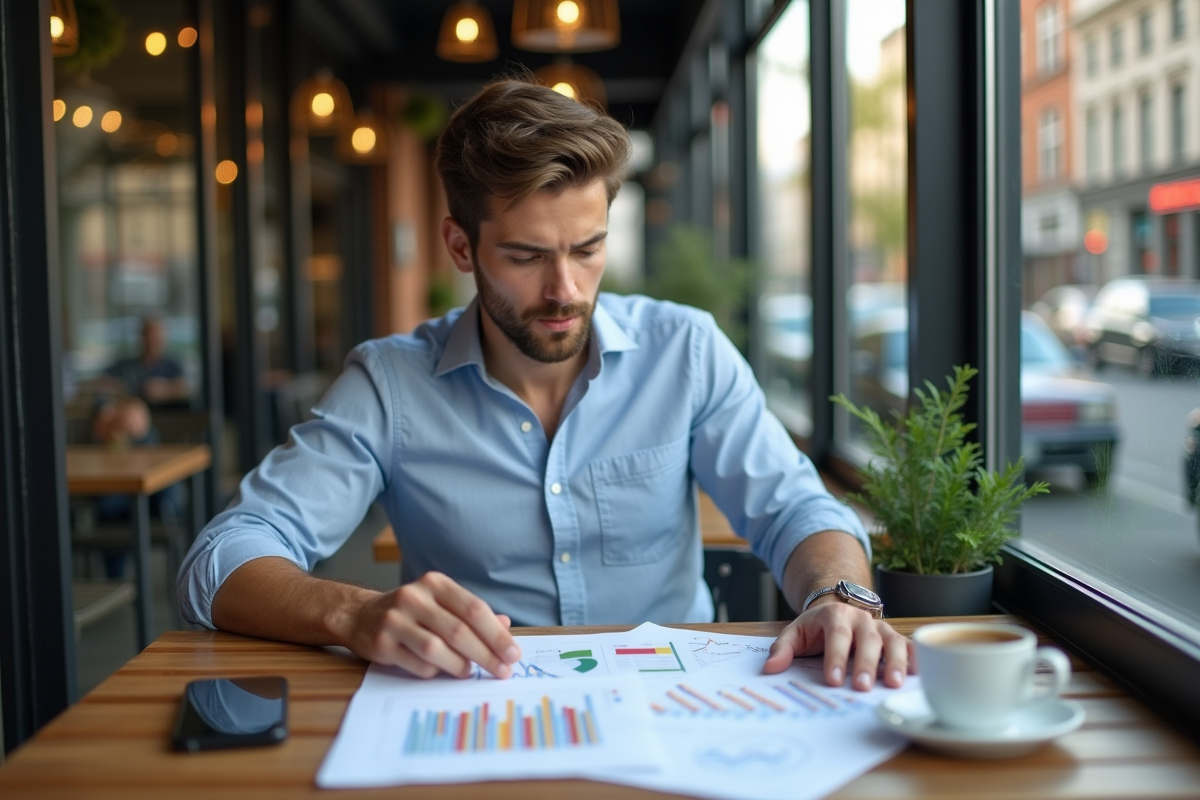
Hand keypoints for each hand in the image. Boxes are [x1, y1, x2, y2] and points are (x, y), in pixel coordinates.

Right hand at [343, 571, 521, 679]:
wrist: (359, 615)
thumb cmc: (412, 611)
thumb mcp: (441, 603)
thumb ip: (471, 614)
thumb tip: (505, 626)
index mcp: (435, 584)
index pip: (474, 609)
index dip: (497, 634)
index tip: (513, 654)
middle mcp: (414, 597)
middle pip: (459, 631)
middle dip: (486, 655)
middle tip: (502, 671)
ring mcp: (395, 620)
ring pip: (437, 649)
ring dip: (460, 665)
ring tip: (471, 673)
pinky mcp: (382, 643)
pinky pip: (417, 664)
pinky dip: (435, 672)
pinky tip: (442, 671)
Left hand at [762, 599, 911, 690]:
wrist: (837, 611)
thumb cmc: (816, 628)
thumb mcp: (795, 633)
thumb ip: (782, 649)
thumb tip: (770, 669)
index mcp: (834, 615)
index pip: (837, 635)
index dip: (836, 657)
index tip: (834, 680)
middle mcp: (861, 619)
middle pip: (867, 640)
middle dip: (865, 664)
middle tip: (863, 687)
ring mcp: (881, 628)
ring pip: (892, 642)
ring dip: (895, 663)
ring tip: (894, 684)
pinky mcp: (895, 638)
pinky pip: (909, 646)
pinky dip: (915, 658)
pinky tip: (919, 675)